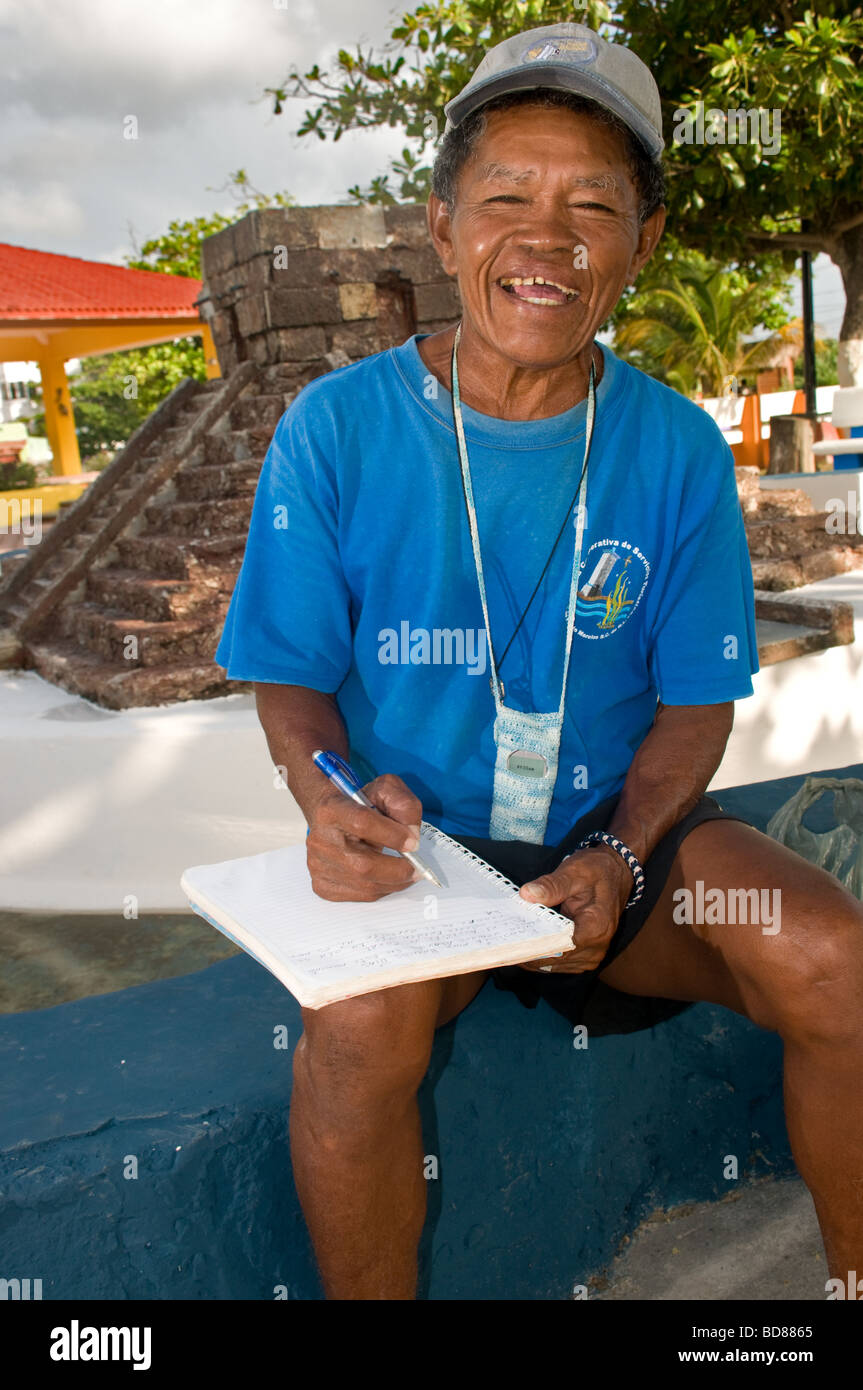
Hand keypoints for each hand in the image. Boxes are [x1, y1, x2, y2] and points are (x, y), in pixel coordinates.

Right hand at [306, 773, 423, 900]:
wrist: (330, 816)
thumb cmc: (359, 804)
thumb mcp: (386, 790)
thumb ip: (404, 805)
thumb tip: (412, 836)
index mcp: (332, 809)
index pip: (362, 822)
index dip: (393, 835)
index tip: (413, 842)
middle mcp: (320, 840)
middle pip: (363, 865)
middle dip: (398, 870)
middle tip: (417, 868)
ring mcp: (318, 865)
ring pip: (365, 885)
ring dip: (393, 882)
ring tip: (405, 871)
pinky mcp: (322, 885)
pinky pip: (361, 896)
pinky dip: (381, 889)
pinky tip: (385, 877)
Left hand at [517, 843, 633, 973]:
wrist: (616, 873)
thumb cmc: (596, 870)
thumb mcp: (574, 871)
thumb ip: (551, 885)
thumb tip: (526, 894)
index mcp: (595, 927)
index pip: (559, 949)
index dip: (533, 947)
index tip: (510, 942)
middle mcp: (596, 947)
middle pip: (554, 960)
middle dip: (530, 951)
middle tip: (504, 940)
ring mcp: (592, 955)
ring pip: (554, 966)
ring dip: (535, 955)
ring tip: (514, 940)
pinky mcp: (586, 956)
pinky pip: (560, 963)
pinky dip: (544, 955)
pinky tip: (530, 942)